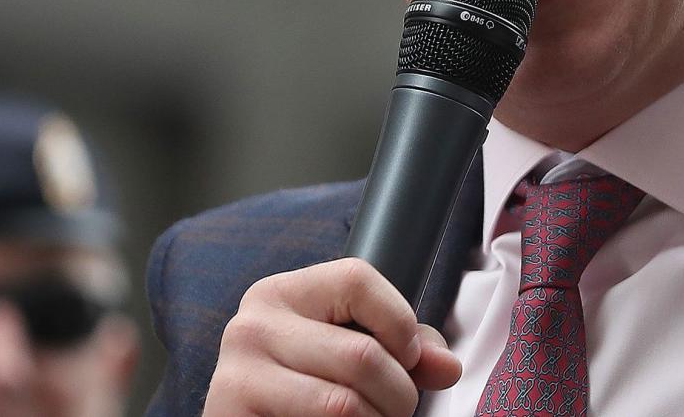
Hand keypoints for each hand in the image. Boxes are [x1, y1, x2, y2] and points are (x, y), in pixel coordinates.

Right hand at [204, 258, 460, 415]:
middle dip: (399, 392)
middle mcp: (251, 327)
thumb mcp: (349, 347)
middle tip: (400, 408)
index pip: (357, 279)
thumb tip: (447, 367)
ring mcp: (236, 378)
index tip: (409, 356)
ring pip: (343, 404)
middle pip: (361, 354)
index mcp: (280, 293)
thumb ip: (404, 347)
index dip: (400, 321)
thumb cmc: (306, 384)